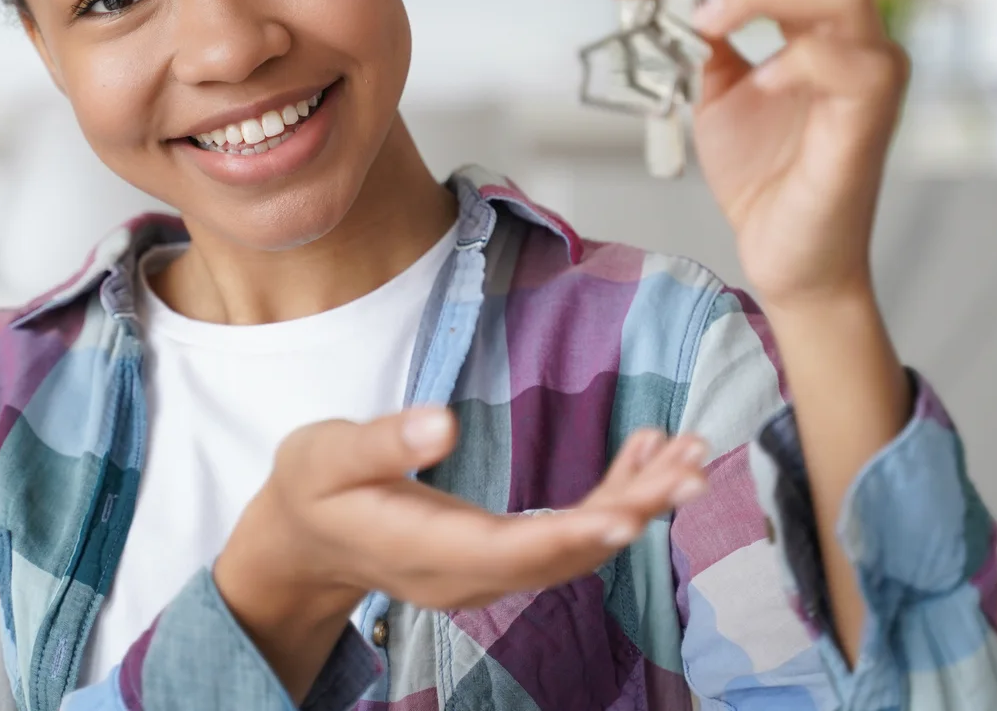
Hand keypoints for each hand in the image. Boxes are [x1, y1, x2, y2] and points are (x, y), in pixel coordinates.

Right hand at [213, 407, 706, 698]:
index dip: (572, 534)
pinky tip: (643, 455)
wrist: (307, 540)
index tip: (628, 514)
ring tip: (689, 455)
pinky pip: (566, 534)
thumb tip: (440, 423)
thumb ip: (381, 442)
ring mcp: (488, 571)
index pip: (508, 551)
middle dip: (630, 512)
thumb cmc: (315, 489)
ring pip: (576, 548)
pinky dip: (610, 497)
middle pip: (562, 554)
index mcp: (423, 551)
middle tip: (690, 469)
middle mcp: (467, 574)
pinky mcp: (500, 555)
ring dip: (635, 503)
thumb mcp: (326, 454)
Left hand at [603, 0, 908, 305]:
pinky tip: (760, 79)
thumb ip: (694, 37)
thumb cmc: (761, 176)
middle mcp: (846, 35)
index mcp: (807, 23)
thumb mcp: (712, 92)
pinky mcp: (874, 116)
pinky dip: (803, 60)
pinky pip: (855, 65)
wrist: (786, 256)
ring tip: (701, 20)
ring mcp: (869, 71)